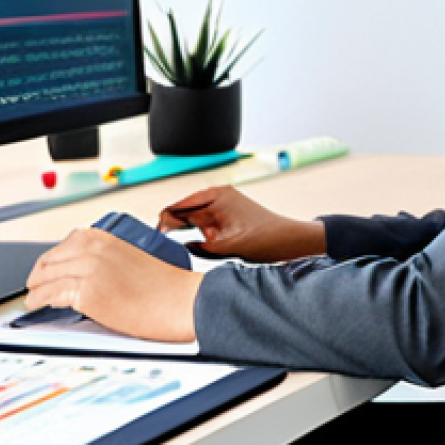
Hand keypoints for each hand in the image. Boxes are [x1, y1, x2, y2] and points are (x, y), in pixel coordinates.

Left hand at [25, 228, 201, 342]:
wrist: (178, 300)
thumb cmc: (162, 284)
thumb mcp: (128, 257)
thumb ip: (104, 257)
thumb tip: (84, 270)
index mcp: (103, 236)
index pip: (65, 244)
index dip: (51, 258)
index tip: (47, 267)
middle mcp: (91, 249)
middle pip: (50, 260)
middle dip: (39, 273)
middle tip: (34, 283)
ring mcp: (87, 270)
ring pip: (46, 277)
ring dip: (35, 288)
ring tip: (32, 297)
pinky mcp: (86, 294)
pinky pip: (51, 295)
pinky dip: (39, 300)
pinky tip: (37, 304)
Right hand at [157, 185, 325, 262]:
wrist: (290, 241)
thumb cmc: (265, 238)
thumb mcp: (228, 246)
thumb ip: (201, 246)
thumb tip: (179, 247)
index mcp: (217, 196)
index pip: (181, 204)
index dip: (166, 218)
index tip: (154, 233)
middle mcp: (218, 197)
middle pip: (185, 210)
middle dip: (171, 224)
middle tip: (157, 242)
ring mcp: (223, 207)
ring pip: (193, 218)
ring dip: (183, 230)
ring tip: (167, 243)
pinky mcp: (227, 218)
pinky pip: (204, 224)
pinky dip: (196, 234)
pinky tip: (189, 244)